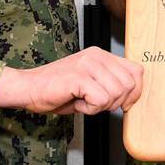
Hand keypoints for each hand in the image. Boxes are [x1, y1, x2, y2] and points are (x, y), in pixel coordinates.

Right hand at [0, 48, 142, 114]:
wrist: (28, 88)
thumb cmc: (57, 89)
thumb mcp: (91, 83)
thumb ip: (110, 84)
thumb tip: (131, 98)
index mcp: (101, 55)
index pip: (136, 71)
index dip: (135, 92)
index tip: (124, 104)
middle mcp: (97, 56)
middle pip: (129, 84)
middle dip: (116, 102)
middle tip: (96, 104)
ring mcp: (88, 65)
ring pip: (116, 93)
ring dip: (101, 106)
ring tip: (83, 101)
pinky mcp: (79, 77)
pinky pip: (101, 100)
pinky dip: (91, 109)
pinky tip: (78, 103)